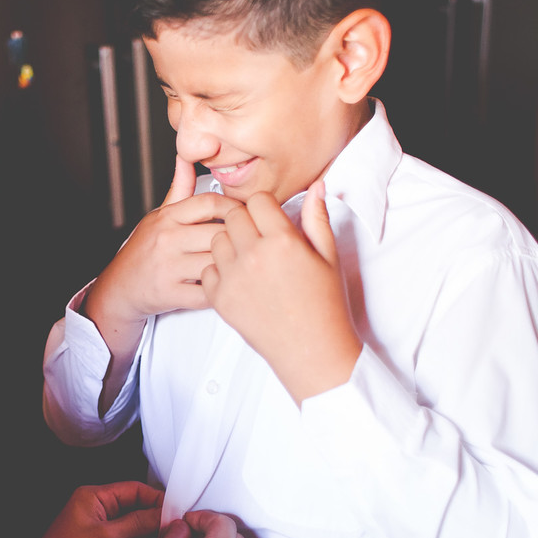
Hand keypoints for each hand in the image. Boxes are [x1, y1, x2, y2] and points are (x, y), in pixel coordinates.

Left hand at [16, 482, 162, 537]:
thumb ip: (136, 524)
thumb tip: (161, 513)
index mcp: (94, 498)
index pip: (133, 489)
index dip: (156, 498)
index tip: (176, 508)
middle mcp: (98, 511)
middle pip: (136, 506)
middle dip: (156, 515)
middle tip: (177, 525)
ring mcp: (102, 531)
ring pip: (134, 526)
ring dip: (151, 532)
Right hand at [87, 157, 243, 329]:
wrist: (119, 288)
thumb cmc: (144, 251)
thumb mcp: (159, 216)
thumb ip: (179, 188)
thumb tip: (186, 157)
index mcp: (167, 218)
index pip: (209, 202)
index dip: (234, 208)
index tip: (245, 217)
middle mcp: (166, 239)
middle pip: (219, 232)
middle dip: (239, 239)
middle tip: (250, 244)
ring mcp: (168, 267)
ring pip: (217, 262)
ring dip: (233, 265)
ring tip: (239, 265)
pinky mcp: (170, 294)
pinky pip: (208, 292)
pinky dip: (220, 290)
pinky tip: (224, 285)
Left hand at [202, 180, 361, 402]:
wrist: (311, 350)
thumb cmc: (325, 304)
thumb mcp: (329, 257)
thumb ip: (317, 218)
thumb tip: (318, 186)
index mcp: (283, 241)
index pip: (258, 200)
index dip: (264, 208)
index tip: (270, 220)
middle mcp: (254, 256)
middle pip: (233, 216)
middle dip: (245, 222)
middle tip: (259, 238)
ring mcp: (233, 278)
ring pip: (217, 240)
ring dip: (230, 243)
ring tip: (250, 258)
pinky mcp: (220, 299)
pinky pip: (208, 270)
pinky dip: (220, 271)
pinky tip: (240, 279)